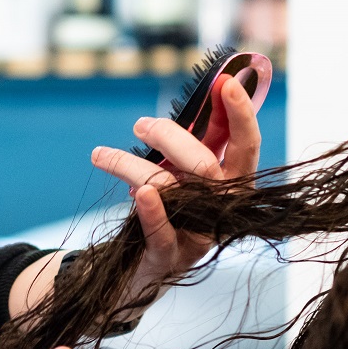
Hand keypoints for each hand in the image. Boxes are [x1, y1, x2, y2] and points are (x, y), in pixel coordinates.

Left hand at [88, 72, 263, 313]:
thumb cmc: (172, 209)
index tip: (226, 82)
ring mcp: (200, 234)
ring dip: (132, 165)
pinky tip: (142, 194)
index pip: (246, 146)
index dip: (241, 114)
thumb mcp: (187, 171)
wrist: (146, 267)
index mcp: (234, 184)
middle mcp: (223, 209)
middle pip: (205, 165)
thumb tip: (210, 91)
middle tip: (140, 125)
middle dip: (171, 136)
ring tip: (101, 155)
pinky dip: (152, 210)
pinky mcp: (172, 255)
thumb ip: (200, 140)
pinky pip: (164, 232)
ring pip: (172, 189)